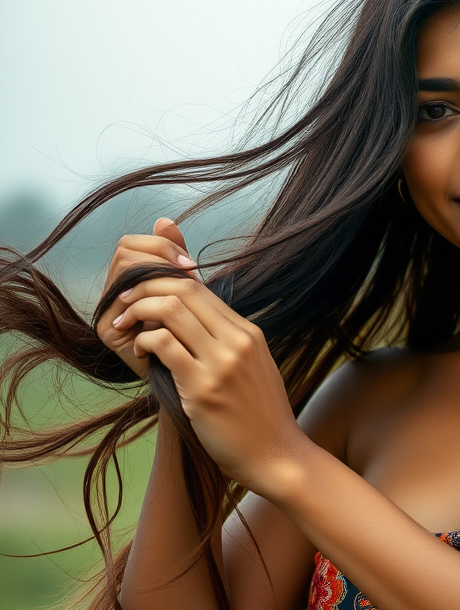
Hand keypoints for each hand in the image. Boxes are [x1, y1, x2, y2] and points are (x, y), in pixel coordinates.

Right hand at [96, 217, 197, 378]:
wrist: (201, 389)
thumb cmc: (201, 341)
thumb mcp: (194, 296)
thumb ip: (180, 262)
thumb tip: (165, 219)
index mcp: (134, 284)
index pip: (134, 244)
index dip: (162, 246)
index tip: (192, 266)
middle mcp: (116, 294)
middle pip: (126, 249)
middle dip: (160, 255)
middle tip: (189, 273)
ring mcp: (109, 311)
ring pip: (125, 268)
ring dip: (157, 273)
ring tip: (182, 290)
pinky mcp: (108, 330)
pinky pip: (125, 299)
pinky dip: (151, 297)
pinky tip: (173, 309)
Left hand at [109, 267, 304, 491]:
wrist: (276, 456)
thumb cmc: (260, 419)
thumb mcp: (254, 370)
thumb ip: (230, 345)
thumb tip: (197, 326)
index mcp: (250, 334)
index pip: (201, 289)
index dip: (164, 284)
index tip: (143, 296)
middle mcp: (238, 341)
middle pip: (184, 290)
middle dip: (145, 288)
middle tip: (124, 302)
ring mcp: (222, 363)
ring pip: (171, 310)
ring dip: (139, 311)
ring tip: (126, 326)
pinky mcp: (202, 388)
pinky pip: (164, 345)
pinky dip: (144, 341)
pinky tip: (141, 354)